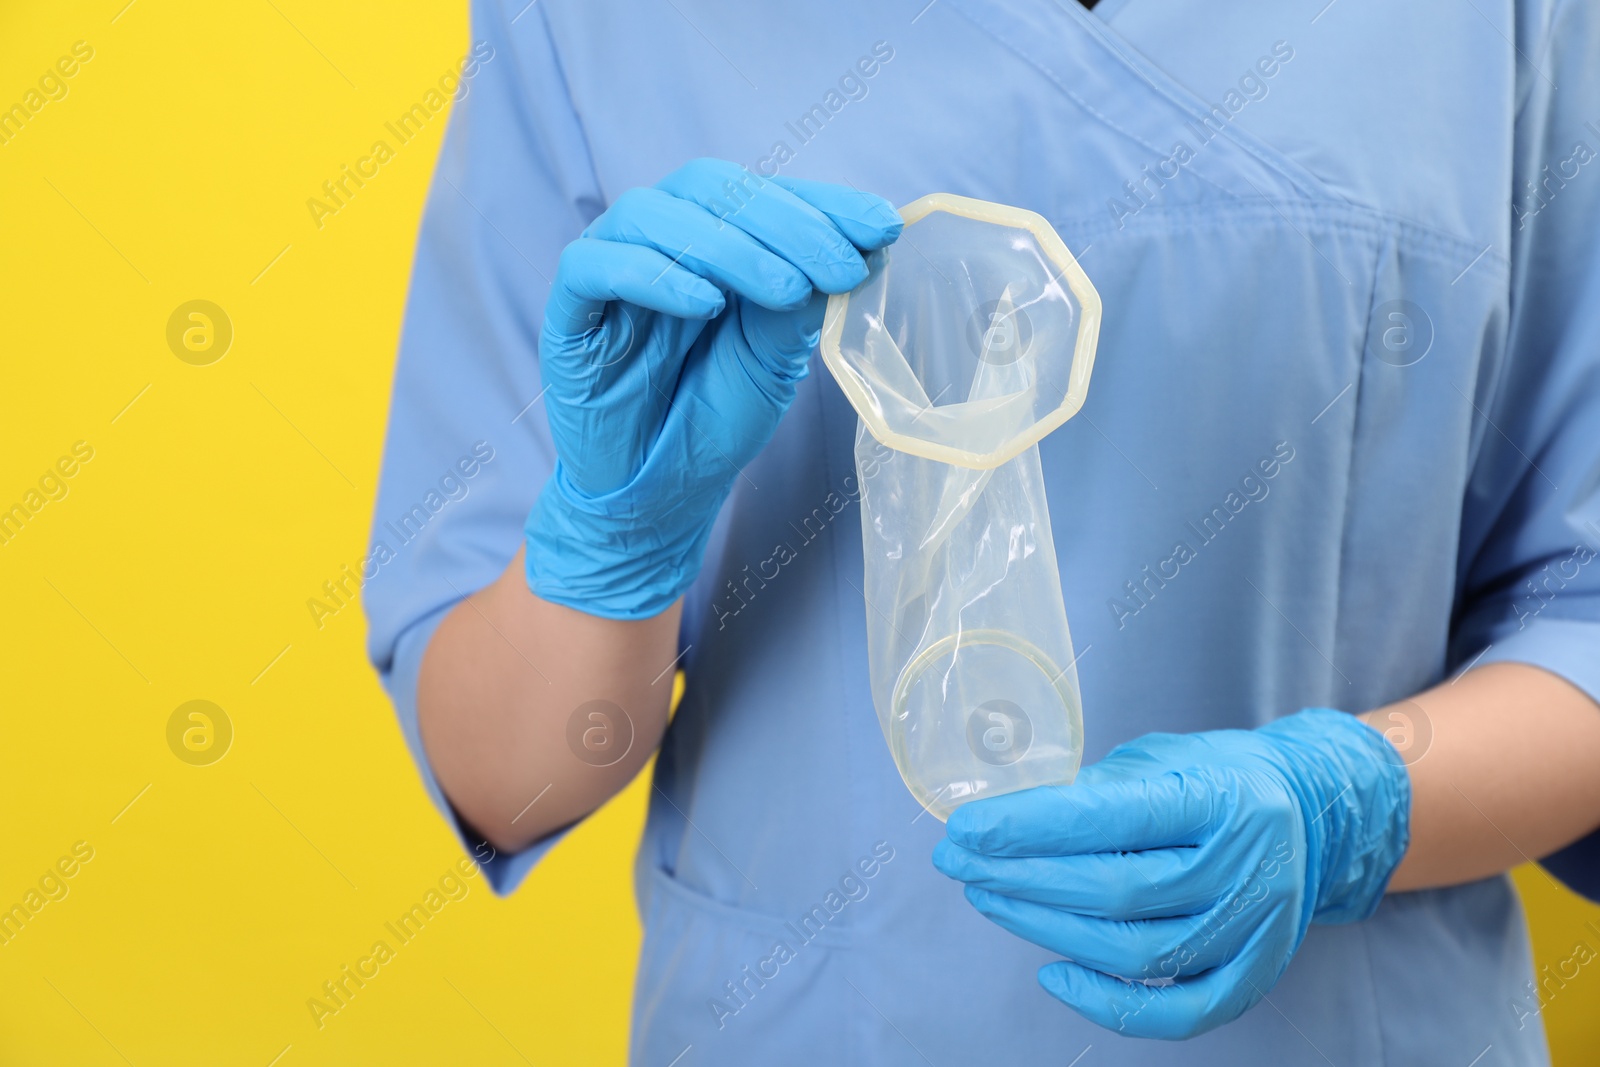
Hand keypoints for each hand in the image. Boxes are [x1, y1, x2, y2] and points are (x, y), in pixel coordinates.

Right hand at [524, 159, 900, 618]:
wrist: (658, 494)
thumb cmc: (712, 420)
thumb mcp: (774, 359)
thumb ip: (801, 302)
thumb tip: (860, 245)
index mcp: (711, 241)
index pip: (762, 194)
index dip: (821, 203)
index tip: (881, 226)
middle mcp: (658, 241)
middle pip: (710, 189)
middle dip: (786, 224)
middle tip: (838, 266)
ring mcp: (610, 270)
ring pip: (653, 214)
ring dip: (728, 245)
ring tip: (784, 290)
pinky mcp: (569, 313)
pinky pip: (594, 266)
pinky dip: (653, 276)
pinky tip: (704, 305)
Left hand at [932, 708, 1409, 1038]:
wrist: (1310, 812)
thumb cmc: (1218, 778)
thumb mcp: (1164, 757)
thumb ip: (1098, 790)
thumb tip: (1010, 824)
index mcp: (1224, 797)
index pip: (1114, 817)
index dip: (1031, 826)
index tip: (967, 827)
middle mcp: (1248, 865)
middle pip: (1117, 889)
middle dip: (1022, 877)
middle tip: (960, 862)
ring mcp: (1256, 929)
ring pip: (1135, 949)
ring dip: (1046, 928)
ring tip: (990, 898)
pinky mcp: (1255, 974)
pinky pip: (1178, 1010)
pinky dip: (1110, 1004)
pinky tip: (1053, 972)